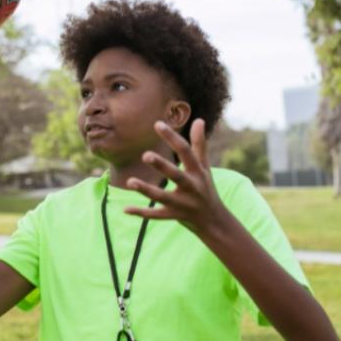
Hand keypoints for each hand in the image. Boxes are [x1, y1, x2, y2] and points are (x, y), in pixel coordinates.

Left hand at [123, 119, 225, 236]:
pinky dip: (141, 213)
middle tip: (145, 155)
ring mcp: (183, 204)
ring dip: (146, 190)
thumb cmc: (206, 188)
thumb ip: (199, 144)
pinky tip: (125, 209)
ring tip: (130, 181)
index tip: (157, 124)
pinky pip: (156, 216)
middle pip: (176, 175)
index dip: (172, 138)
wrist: (214, 221)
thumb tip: (199, 119)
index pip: (185, 151)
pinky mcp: (174, 216)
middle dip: (162, 166)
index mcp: (198, 172)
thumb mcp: (204, 167)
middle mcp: (191, 187)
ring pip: (163, 197)